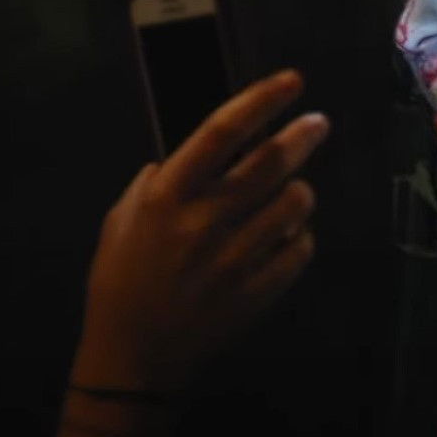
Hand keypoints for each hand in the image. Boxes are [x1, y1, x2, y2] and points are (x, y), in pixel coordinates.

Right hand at [71, 69, 327, 393]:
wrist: (134, 356)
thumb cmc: (120, 281)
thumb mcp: (120, 220)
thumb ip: (154, 183)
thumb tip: (188, 154)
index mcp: (167, 197)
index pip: (220, 132)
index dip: (259, 101)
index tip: (291, 81)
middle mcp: (204, 221)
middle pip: (269, 162)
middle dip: (301, 136)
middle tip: (317, 124)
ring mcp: (235, 258)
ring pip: (294, 204)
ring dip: (299, 191)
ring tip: (293, 191)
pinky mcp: (258, 291)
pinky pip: (300, 249)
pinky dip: (299, 237)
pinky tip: (286, 236)